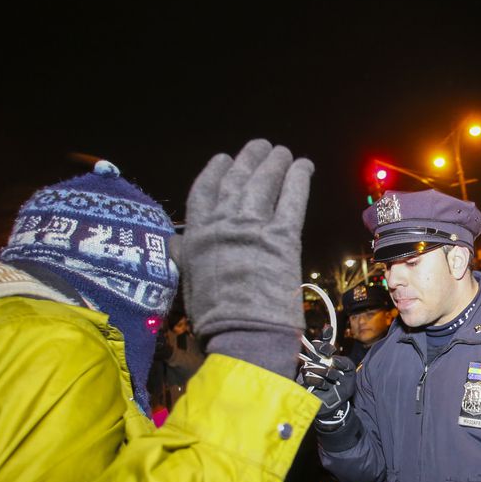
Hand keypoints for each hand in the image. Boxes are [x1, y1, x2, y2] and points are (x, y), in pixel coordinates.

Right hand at [170, 140, 313, 375]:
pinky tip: (305, 166)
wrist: (241, 334)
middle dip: (250, 160)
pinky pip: (292, 200)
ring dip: (275, 164)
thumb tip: (176, 244)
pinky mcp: (283, 237)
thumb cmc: (214, 319)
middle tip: (262, 147)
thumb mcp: (189, 283)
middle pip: (237, 181)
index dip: (215, 172)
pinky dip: (299, 180)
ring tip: (283, 152)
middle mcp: (223, 224)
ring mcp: (253, 228)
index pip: (204, 192)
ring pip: (264, 184)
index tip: (224, 158)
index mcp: (196, 235)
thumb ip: (185, 258)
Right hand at [299, 328, 355, 427]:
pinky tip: (325, 385)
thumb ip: (346, 363)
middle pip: (313, 349)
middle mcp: (315, 363)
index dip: (323, 338)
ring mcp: (308, 374)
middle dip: (322, 349)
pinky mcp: (303, 385)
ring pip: (312, 365)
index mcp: (325, 359)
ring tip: (334, 377)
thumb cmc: (342, 388)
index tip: (329, 334)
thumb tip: (335, 358)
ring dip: (326, 370)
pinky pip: (308, 378)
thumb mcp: (350, 374)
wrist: (338, 406)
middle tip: (330, 352)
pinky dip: (319, 380)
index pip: (321, 344)